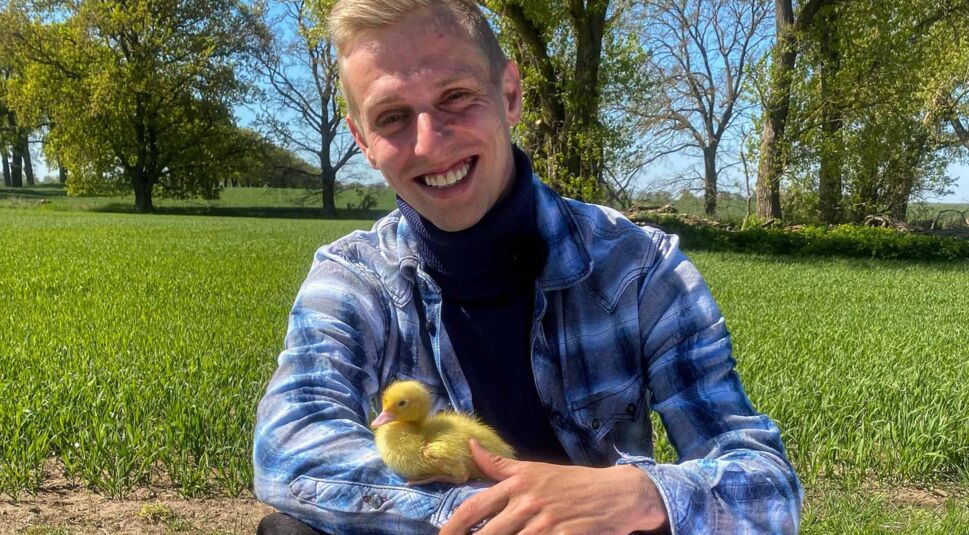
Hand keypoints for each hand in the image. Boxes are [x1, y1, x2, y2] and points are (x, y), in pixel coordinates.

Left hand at [440, 440, 669, 534]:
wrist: (614, 494)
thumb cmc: (570, 482)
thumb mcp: (534, 469)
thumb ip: (499, 464)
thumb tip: (471, 447)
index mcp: (517, 484)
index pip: (474, 507)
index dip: (452, 526)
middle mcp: (527, 503)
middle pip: (487, 534)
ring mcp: (545, 523)